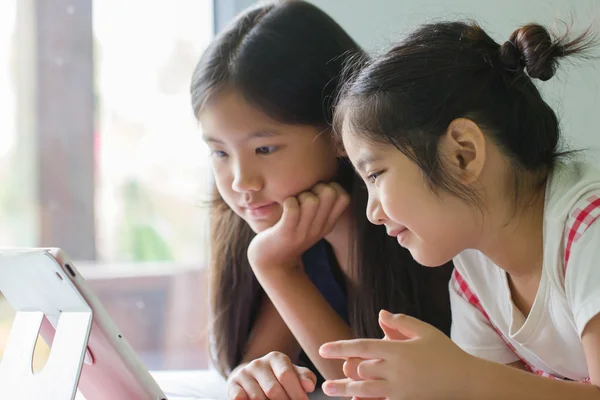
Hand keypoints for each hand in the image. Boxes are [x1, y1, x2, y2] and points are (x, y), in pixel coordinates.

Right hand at [228, 352, 316, 399]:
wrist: (252, 378)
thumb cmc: (278, 378)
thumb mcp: (293, 374)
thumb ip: (304, 378)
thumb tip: (309, 386)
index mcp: (276, 358)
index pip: (286, 375)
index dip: (296, 393)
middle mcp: (258, 363)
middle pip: (273, 390)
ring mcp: (244, 373)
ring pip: (258, 398)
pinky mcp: (232, 384)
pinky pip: (240, 398)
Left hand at [247, 182, 348, 272]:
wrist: (272, 263)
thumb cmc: (290, 233)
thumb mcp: (312, 223)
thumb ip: (321, 206)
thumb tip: (326, 181)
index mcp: (328, 223)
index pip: (344, 197)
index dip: (332, 187)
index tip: (318, 193)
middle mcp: (319, 228)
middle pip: (330, 193)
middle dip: (315, 187)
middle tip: (303, 196)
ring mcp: (303, 231)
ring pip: (311, 200)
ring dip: (300, 196)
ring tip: (293, 203)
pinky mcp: (286, 233)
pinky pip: (292, 208)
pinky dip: (287, 202)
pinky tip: (284, 207)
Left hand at [319, 310, 476, 399]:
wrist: (467, 381)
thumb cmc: (446, 352)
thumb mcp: (425, 331)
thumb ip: (401, 322)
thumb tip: (381, 313)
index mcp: (397, 350)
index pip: (361, 347)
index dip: (340, 347)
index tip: (323, 349)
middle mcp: (395, 370)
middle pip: (360, 370)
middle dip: (344, 371)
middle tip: (327, 378)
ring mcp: (400, 389)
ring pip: (364, 389)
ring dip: (344, 389)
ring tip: (328, 390)